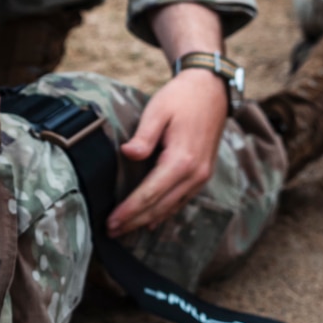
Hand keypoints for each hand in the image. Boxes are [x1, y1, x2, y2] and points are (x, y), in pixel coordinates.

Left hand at [108, 69, 227, 235]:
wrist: (211, 90)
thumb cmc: (181, 97)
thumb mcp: (158, 110)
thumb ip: (144, 136)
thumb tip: (127, 154)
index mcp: (182, 160)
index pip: (150, 193)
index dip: (129, 210)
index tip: (111, 222)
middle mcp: (195, 174)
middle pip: (160, 206)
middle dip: (135, 221)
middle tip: (111, 232)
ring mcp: (202, 176)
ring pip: (172, 206)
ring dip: (148, 219)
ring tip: (125, 230)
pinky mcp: (203, 174)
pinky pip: (182, 199)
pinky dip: (165, 212)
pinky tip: (152, 220)